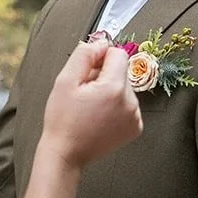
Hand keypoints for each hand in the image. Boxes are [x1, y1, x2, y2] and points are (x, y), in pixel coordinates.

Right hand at [42, 37, 142, 169]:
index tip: (87, 72)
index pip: (118, 53)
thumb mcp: (65, 81)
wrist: (66, 154)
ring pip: (125, 87)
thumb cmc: (62, 119)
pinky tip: (100, 117)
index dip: (100, 58)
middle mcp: (130, 102)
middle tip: (85, 93)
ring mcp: (135, 116)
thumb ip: (84, 55)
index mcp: (114, 88)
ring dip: (110, 91)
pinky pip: (128, 104)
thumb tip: (101, 43)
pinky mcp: (135, 127)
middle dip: (104, 76)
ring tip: (91, 107)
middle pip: (122, 71)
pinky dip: (116, 106)